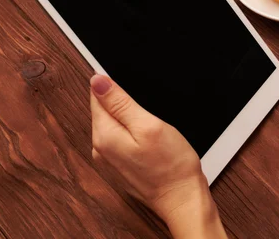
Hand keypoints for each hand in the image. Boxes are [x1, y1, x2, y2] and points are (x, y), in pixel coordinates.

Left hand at [90, 75, 226, 238]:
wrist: (181, 198)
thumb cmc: (171, 165)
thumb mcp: (148, 125)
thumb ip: (120, 103)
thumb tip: (97, 81)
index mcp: (104, 135)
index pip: (97, 97)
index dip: (115, 86)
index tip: (135, 93)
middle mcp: (100, 149)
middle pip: (104, 110)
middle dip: (124, 103)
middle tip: (149, 112)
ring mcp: (109, 159)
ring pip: (114, 124)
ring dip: (130, 119)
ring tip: (152, 126)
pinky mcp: (121, 165)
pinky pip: (121, 139)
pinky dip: (134, 133)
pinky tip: (150, 140)